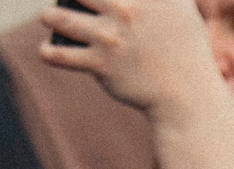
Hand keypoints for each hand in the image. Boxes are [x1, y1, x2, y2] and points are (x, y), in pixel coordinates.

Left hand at [40, 0, 226, 123]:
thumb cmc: (185, 47)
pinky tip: (46, 50)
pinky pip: (62, 56)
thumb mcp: (181, 7)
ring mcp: (111, 37)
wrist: (187, 94)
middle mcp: (125, 10)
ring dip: (48, 16)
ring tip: (48, 16)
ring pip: (60, 18)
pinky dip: (49, 52)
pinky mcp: (102, 64)